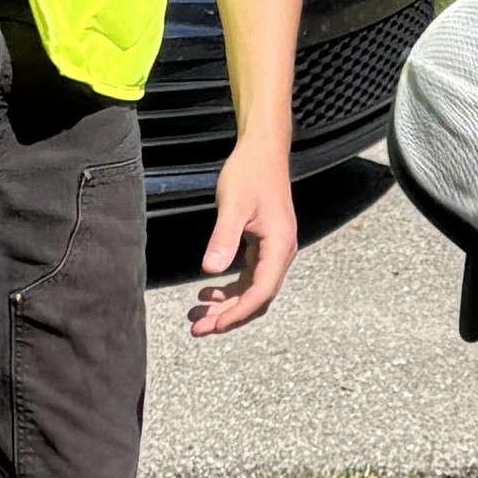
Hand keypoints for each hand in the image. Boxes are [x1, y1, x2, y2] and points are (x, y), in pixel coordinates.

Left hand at [187, 133, 296, 335]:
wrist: (262, 149)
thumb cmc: (250, 172)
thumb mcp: (233, 204)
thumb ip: (223, 237)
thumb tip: (210, 271)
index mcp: (279, 246)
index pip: (261, 291)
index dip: (238, 312)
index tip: (214, 325)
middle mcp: (281, 252)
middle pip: (257, 298)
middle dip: (228, 316)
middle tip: (197, 329)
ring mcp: (273, 249)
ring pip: (252, 290)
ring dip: (226, 306)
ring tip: (196, 316)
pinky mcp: (263, 244)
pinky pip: (249, 277)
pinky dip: (229, 289)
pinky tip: (207, 293)